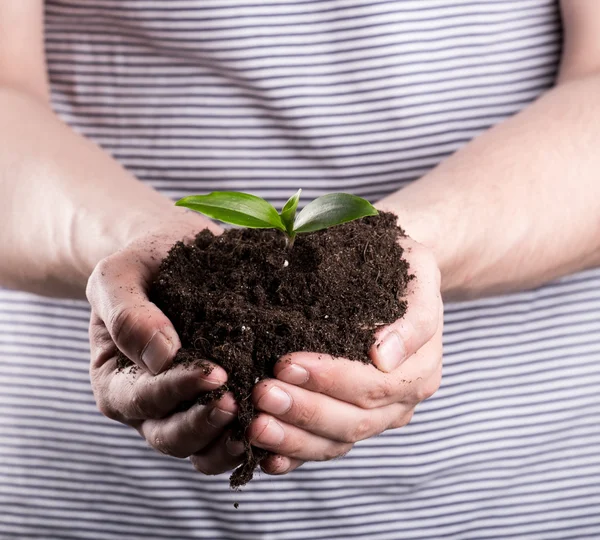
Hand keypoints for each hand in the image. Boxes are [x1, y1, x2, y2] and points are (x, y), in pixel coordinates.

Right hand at [86, 214, 246, 473]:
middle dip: (205, 424)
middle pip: (172, 437)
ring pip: (204, 449)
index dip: (178, 389)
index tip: (214, 372)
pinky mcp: (220, 405)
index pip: (144, 398)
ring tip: (261, 424)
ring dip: (230, 443)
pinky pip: (233, 437)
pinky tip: (280, 426)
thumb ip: (128, 314)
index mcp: (117, 382)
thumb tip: (161, 357)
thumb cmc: (145, 264)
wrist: (179, 256)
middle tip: (238, 403)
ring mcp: (186, 411)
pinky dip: (254, 439)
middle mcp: (150, 408)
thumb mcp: (120, 276)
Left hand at [248, 236, 442, 473]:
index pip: (374, 384)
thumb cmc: (404, 270)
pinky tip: (267, 458)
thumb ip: (414, 317)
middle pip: (354, 420)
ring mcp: (378, 416)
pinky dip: (297, 455)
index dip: (329, 379)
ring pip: (339, 441)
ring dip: (295, 438)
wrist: (400, 280)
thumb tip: (384, 356)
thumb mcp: (419, 272)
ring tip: (255, 426)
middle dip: (304, 410)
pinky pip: (326, 448)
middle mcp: (401, 400)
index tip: (285, 363)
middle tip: (261, 394)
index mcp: (420, 368)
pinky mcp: (353, 423)